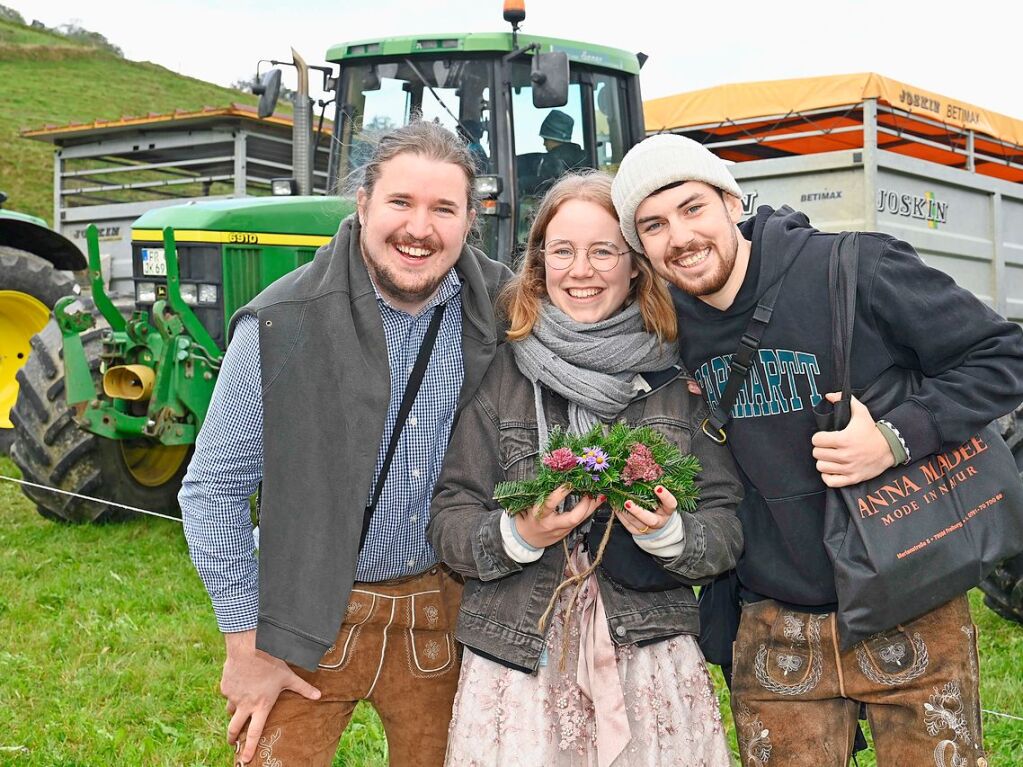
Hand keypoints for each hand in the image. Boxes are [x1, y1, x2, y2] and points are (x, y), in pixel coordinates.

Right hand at [222, 630, 320, 763]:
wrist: (250, 648)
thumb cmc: (272, 662)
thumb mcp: (289, 677)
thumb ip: (303, 688)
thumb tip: (318, 696)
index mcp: (261, 706)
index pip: (255, 732)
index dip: (250, 748)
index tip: (245, 759)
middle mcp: (245, 705)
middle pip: (235, 728)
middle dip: (233, 738)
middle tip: (232, 743)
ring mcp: (233, 697)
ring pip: (230, 711)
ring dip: (233, 713)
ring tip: (237, 711)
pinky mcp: (226, 687)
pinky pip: (228, 694)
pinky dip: (232, 692)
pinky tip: (239, 683)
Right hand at [514, 484, 602, 548]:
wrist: (526, 538)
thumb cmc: (528, 517)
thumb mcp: (530, 504)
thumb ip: (542, 493)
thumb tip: (558, 475)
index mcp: (539, 514)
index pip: (551, 502)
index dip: (562, 492)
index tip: (570, 482)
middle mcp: (551, 524)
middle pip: (572, 518)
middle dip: (585, 504)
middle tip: (591, 491)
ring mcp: (561, 530)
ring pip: (580, 520)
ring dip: (592, 506)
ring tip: (601, 494)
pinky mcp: (566, 533)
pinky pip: (581, 521)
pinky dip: (589, 511)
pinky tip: (596, 502)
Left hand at [615, 485, 676, 534]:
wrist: (658, 524)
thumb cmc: (659, 505)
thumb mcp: (660, 497)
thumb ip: (656, 488)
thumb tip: (645, 469)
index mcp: (668, 510)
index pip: (670, 503)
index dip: (665, 496)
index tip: (658, 487)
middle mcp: (659, 521)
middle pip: (650, 520)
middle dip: (638, 511)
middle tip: (627, 502)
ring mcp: (648, 529)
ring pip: (636, 523)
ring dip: (625, 512)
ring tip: (616, 501)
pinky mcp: (637, 532)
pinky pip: (628, 524)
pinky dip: (620, 515)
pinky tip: (615, 506)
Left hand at [811, 392, 896, 487]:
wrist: (889, 448)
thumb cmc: (872, 431)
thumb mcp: (861, 412)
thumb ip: (844, 400)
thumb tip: (829, 395)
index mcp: (844, 439)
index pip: (816, 440)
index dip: (818, 438)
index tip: (824, 437)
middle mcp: (845, 455)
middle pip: (817, 454)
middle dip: (820, 449)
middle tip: (827, 447)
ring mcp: (848, 468)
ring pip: (821, 467)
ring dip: (823, 461)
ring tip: (830, 457)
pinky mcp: (852, 478)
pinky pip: (830, 481)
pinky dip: (828, 476)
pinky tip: (832, 469)